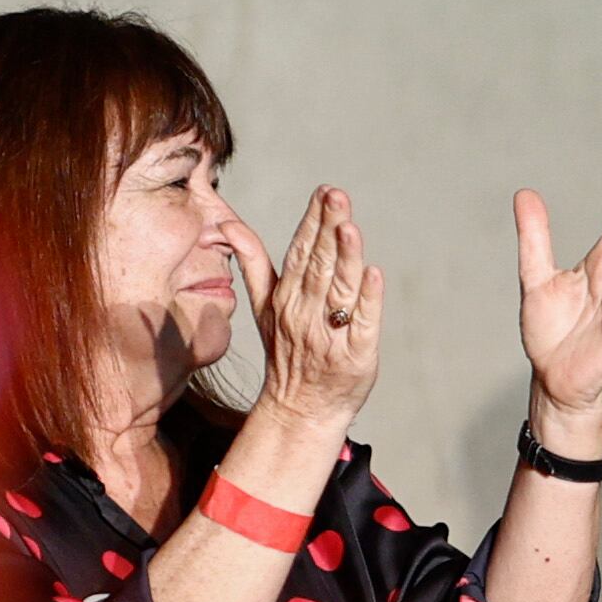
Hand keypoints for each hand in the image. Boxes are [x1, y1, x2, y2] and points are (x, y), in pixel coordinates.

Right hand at [219, 186, 381, 437]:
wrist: (299, 410)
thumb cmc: (286, 352)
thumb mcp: (264, 308)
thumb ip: (253, 264)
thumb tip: (227, 225)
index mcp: (286, 298)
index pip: (300, 252)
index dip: (312, 222)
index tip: (324, 191)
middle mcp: (306, 312)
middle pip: (319, 264)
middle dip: (328, 228)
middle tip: (337, 196)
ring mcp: (330, 334)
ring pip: (339, 289)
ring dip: (345, 257)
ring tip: (349, 227)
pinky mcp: (356, 355)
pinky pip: (363, 323)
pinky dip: (369, 299)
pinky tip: (374, 273)